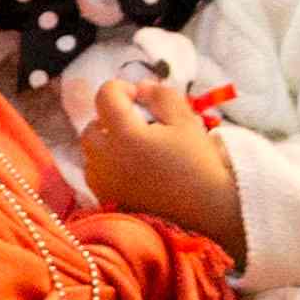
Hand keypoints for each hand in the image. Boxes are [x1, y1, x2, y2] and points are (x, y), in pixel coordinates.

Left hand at [77, 77, 244, 248]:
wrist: (207, 213)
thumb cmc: (199, 165)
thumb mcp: (186, 121)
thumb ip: (161, 97)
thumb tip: (141, 87)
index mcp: (124, 135)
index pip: (105, 96)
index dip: (122, 89)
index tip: (142, 98)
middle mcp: (105, 159)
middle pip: (92, 126)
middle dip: (111, 118)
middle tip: (140, 124)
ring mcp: (103, 183)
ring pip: (92, 152)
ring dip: (108, 143)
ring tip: (139, 149)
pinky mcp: (107, 201)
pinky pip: (98, 175)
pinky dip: (110, 167)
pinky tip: (136, 171)